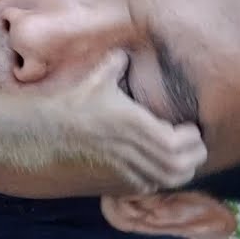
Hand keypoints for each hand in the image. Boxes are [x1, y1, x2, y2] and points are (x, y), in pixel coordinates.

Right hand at [51, 51, 206, 193]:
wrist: (46, 135)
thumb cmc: (73, 105)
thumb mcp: (96, 81)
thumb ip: (115, 64)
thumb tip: (124, 52)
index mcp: (139, 125)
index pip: (184, 141)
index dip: (192, 136)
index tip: (189, 127)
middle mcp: (139, 152)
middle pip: (183, 164)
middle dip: (193, 155)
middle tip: (191, 144)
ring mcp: (129, 172)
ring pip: (170, 179)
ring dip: (179, 170)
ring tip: (177, 157)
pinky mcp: (118, 184)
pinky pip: (151, 187)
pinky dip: (159, 179)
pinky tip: (154, 167)